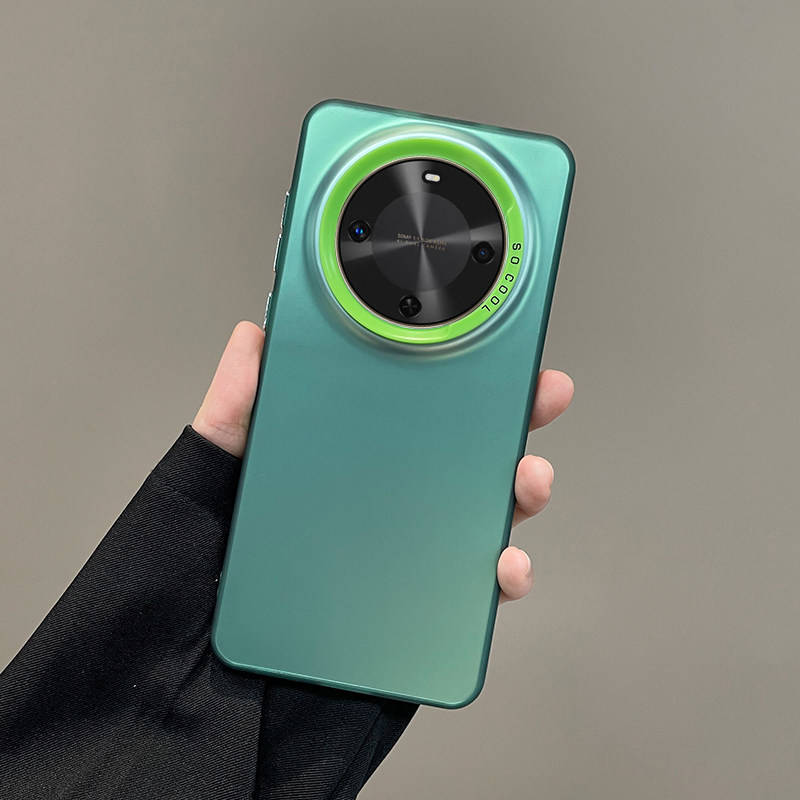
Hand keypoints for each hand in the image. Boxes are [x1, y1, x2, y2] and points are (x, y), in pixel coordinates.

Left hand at [193, 321, 573, 605]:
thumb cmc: (188, 587)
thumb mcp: (201, 486)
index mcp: (336, 468)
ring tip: (526, 480)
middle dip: (507, 425)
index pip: (403, 411)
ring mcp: (397, 563)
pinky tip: (502, 565)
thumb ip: (229, 415)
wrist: (192, 703)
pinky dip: (501, 578)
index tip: (490, 349)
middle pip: (456, 458)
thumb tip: (253, 339)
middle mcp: (375, 511)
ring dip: (518, 495)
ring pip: (477, 520)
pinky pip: (470, 595)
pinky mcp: (412, 616)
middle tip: (536, 397)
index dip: (452, 377)